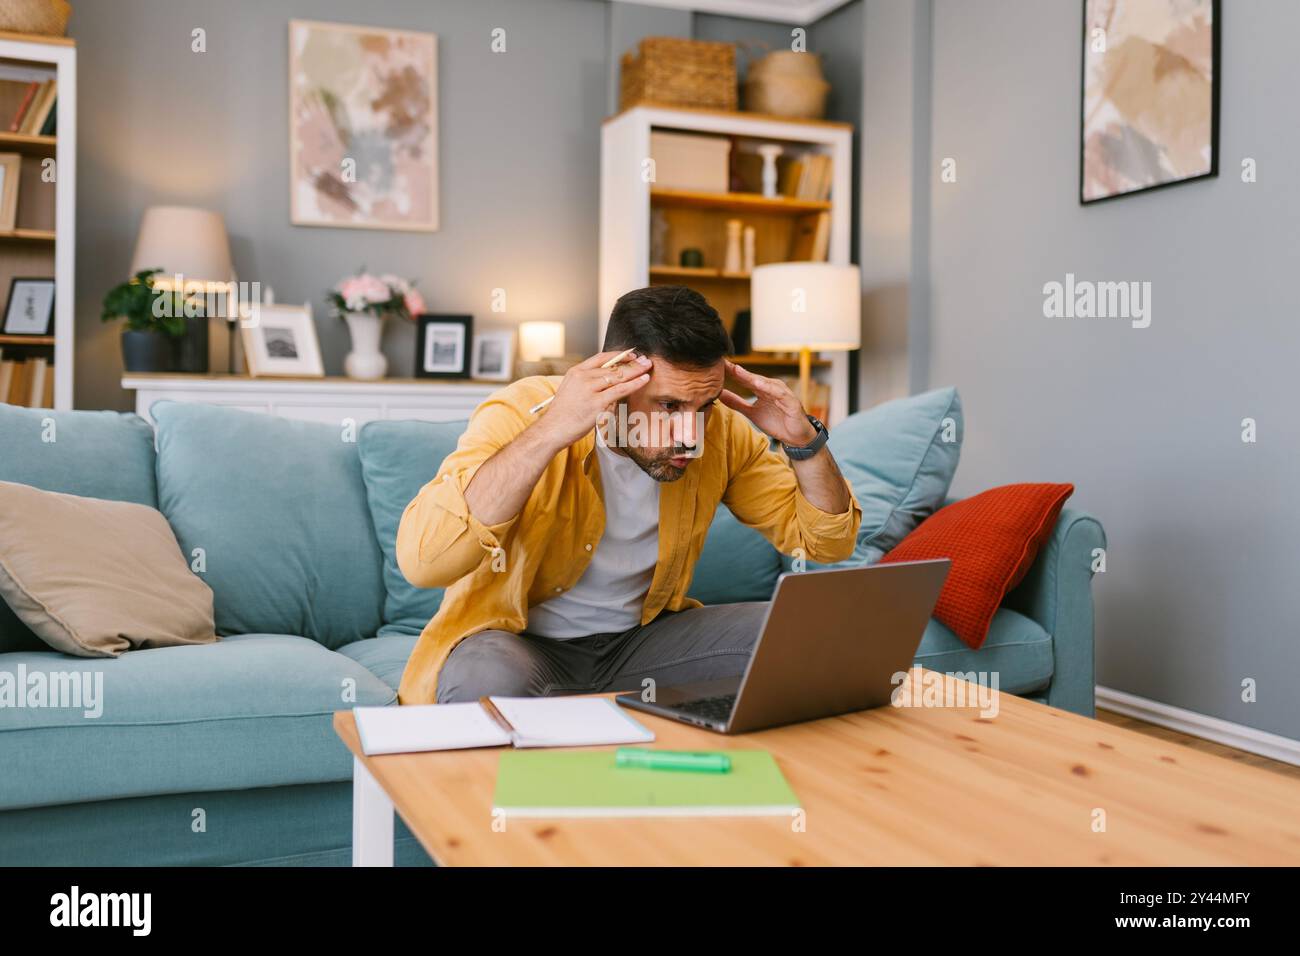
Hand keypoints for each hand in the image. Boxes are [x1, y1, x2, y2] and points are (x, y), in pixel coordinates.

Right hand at [533, 350, 651, 449]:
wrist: (552, 429)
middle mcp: (582, 377)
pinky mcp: (596, 403)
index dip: (618, 355)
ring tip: (648, 367)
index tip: (631, 355)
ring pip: (618, 376)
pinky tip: (644, 380)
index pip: (601, 357)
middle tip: (645, 360)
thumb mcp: (571, 390)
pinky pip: (620, 390)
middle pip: (612, 366)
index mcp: (576, 371)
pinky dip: (635, 384)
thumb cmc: (563, 414)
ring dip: (636, 371)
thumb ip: (587, 383)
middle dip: (631, 363)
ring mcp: (589, 389)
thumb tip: (609, 380)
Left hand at [720, 360, 817, 446]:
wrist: (796, 436)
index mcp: (761, 389)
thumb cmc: (776, 421)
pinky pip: (778, 393)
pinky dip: (769, 388)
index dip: (730, 372)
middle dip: (737, 370)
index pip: (744, 378)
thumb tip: (719, 394)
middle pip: (752, 377)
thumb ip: (736, 403)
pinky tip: (758, 384)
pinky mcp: (790, 401)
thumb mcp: (751, 413)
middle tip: (723, 362)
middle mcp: (771, 387)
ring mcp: (781, 393)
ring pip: (764, 383)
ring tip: (737, 370)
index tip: (716, 365)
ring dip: (750, 376)